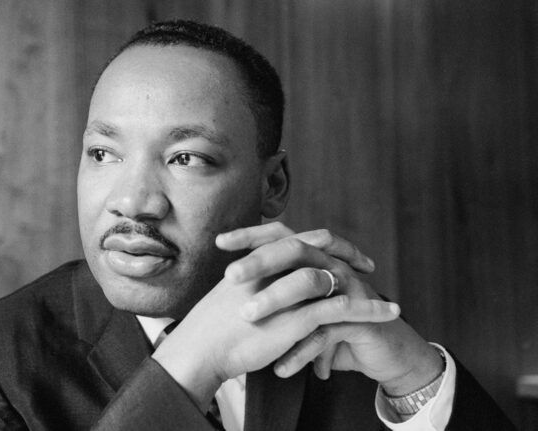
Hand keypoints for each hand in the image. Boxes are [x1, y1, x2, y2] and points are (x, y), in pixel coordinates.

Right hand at [151, 222, 400, 410]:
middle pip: (318, 246)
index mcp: (259, 258)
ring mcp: (286, 290)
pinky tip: (385, 314)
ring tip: (388, 303)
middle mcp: (274, 267)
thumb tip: (264, 280)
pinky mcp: (296, 316)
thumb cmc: (212, 326)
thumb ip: (253, 281)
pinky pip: (340, 308)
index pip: (295, 239)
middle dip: (346, 252)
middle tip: (366, 263)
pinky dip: (367, 311)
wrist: (202, 347)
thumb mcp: (233, 292)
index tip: (339, 251)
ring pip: (334, 277)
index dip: (321, 243)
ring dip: (365, 290)